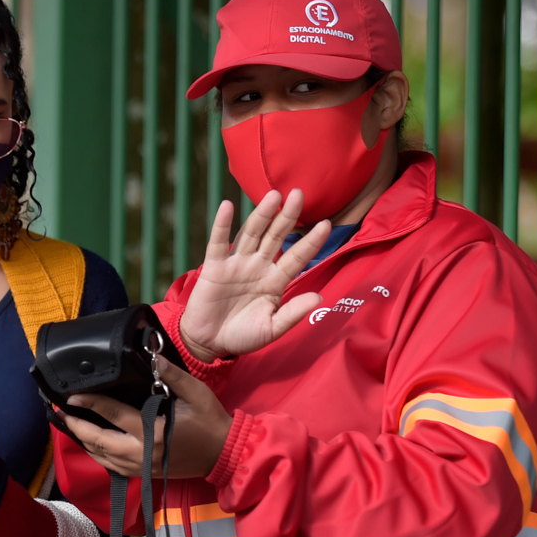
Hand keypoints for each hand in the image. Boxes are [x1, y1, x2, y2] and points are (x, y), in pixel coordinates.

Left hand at [62, 360, 231, 479]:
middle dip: (77, 427)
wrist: (224, 454)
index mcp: (152, 431)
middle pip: (99, 441)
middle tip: (60, 413)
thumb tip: (153, 358)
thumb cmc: (210, 422)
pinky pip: (112, 466)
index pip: (113, 414)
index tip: (72, 397)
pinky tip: (91, 444)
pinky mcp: (144, 473)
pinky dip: (98, 455)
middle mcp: (141, 452)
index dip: (90, 404)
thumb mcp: (196, 394)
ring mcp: (141, 466)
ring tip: (69, 427)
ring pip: (102, 457)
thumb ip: (173, 376)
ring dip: (84, 442)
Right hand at [176, 191, 329, 360]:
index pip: (297, 257)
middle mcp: (258, 266)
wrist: (210, 343)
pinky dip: (222, 224)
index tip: (326, 224)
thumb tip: (318, 298)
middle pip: (276, 236)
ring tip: (273, 195)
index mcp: (275, 281)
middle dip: (287, 216)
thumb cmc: (243, 336)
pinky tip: (227, 207)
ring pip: (251, 234)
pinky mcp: (215, 267)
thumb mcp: (272, 329)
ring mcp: (237, 264)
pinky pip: (218, 242)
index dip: (311, 241)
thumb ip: (293, 313)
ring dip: (261, 214)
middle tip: (299, 194)